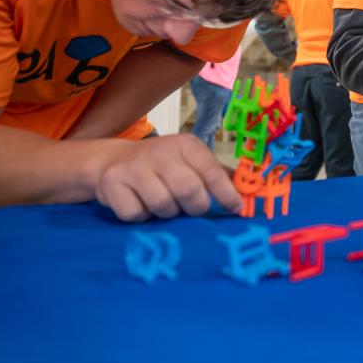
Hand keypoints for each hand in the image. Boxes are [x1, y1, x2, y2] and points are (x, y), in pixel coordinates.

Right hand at [92, 134, 241, 221]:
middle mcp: (160, 152)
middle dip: (196, 207)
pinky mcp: (112, 184)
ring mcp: (134, 167)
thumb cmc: (161, 165)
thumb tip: (250, 189)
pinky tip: (140, 204)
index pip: (212, 171)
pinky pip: (136, 214)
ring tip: (164, 203)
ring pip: (163, 205)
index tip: (236, 209)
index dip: (227, 194)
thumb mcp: (189, 161)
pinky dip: (142, 216)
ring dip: (167, 212)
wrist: (111, 160)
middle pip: (189, 191)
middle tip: (193, 209)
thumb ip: (216, 175)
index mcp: (185, 145)